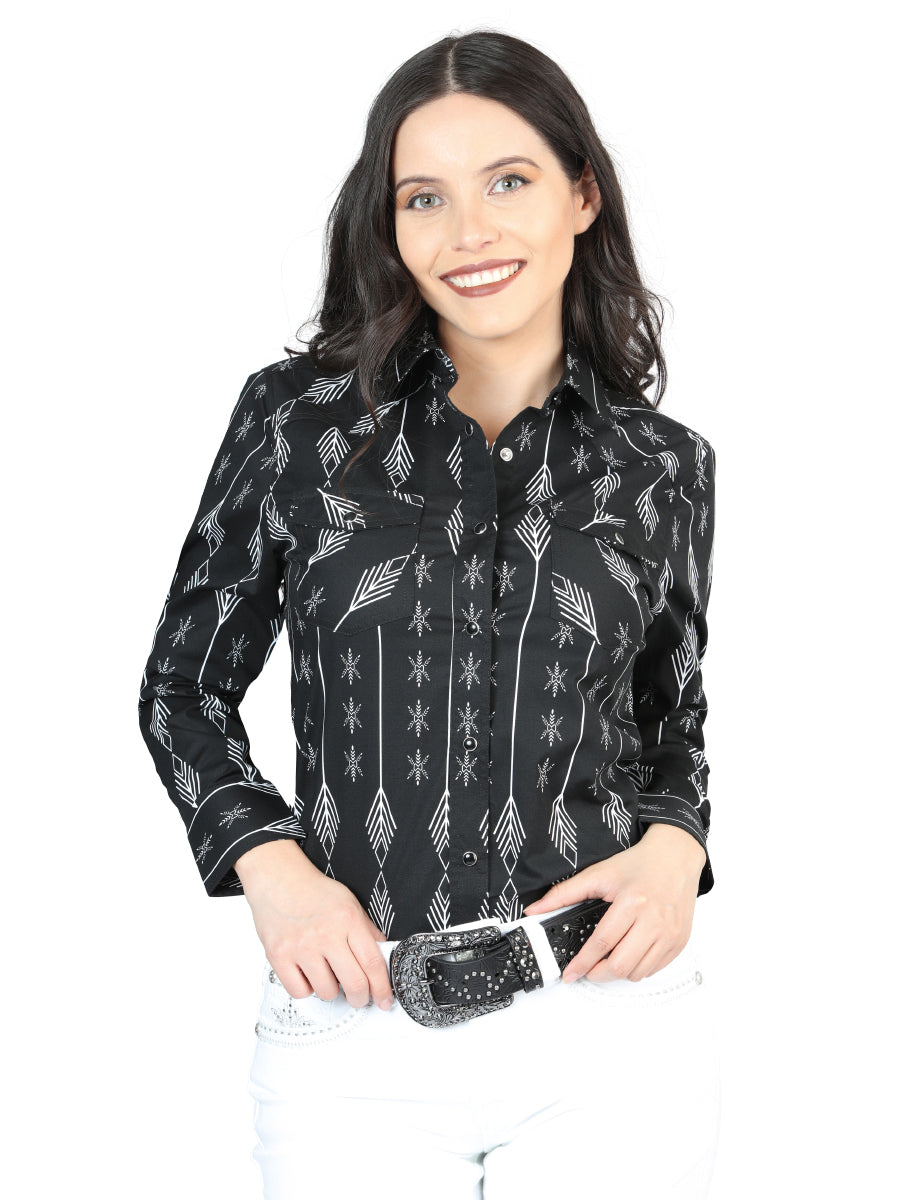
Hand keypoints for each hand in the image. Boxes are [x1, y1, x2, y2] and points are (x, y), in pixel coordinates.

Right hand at [234, 839, 394, 1010]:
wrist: (278, 879)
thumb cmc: (314, 891)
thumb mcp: (349, 903)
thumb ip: (367, 931)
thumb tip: (383, 958)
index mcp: (347, 919)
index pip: (372, 963)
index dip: (383, 988)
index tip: (385, 1000)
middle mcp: (325, 934)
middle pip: (354, 983)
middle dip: (361, 998)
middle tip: (359, 998)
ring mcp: (300, 947)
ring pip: (327, 992)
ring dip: (332, 990)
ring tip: (327, 974)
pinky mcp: (278, 956)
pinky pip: (300, 992)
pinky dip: (307, 989)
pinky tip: (308, 974)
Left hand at [522, 824, 706, 982]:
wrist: (675, 856)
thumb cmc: (639, 864)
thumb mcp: (598, 873)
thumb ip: (564, 893)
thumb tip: (536, 909)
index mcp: (631, 902)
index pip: (601, 943)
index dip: (582, 963)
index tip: (569, 974)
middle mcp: (654, 920)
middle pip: (620, 965)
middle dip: (598, 973)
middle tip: (588, 970)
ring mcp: (670, 933)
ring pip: (638, 972)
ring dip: (618, 973)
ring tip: (608, 960)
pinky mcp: (679, 941)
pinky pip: (655, 969)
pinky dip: (638, 969)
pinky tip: (629, 954)